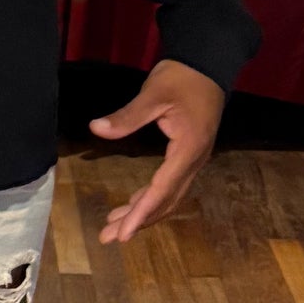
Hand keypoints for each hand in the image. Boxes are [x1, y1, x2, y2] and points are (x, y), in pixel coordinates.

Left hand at [89, 58, 224, 244]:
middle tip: (109, 238)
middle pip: (166, 200)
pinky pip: (170, 185)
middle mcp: (194, 160)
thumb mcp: (153, 93)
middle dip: (138, 221)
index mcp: (188, 148)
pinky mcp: (188, 155)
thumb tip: (96, 129)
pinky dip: (150, 199)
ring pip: (168, 196)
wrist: (207, 64)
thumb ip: (127, 115)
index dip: (141, 213)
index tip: (123, 233)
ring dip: (143, 213)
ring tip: (113, 228)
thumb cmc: (181, 77)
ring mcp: (193, 159)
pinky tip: (132, 205)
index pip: (162, 188)